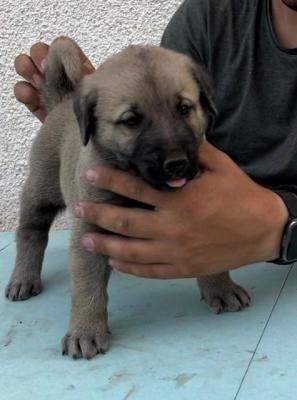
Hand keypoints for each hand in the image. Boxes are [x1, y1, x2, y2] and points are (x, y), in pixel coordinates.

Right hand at [14, 41, 93, 121]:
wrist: (92, 143)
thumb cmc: (100, 117)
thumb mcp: (97, 93)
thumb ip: (85, 78)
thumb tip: (71, 71)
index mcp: (78, 66)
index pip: (62, 47)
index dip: (57, 52)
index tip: (59, 64)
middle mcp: (61, 74)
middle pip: (40, 51)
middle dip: (38, 56)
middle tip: (43, 70)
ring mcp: (47, 88)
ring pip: (27, 66)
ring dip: (27, 69)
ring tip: (36, 82)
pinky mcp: (37, 105)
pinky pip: (23, 91)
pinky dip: (22, 90)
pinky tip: (30, 95)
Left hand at [75, 141, 287, 278]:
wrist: (263, 230)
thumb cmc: (241, 196)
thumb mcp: (221, 167)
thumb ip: (194, 153)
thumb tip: (174, 138)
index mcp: (179, 199)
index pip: (135, 187)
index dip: (110, 179)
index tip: (91, 174)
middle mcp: (172, 227)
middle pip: (124, 221)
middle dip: (97, 214)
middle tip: (78, 210)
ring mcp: (175, 251)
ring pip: (130, 250)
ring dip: (105, 245)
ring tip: (85, 239)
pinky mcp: (182, 269)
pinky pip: (149, 271)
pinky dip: (128, 267)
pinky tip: (114, 262)